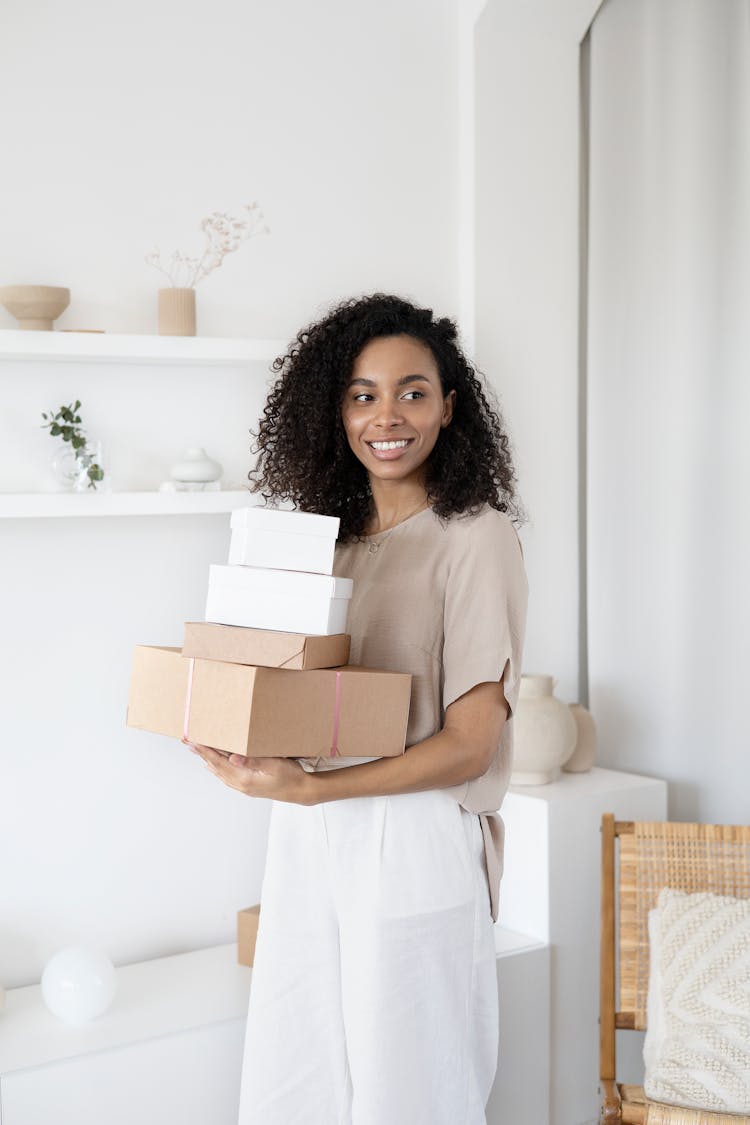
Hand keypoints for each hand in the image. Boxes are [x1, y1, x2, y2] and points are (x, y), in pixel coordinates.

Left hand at [185, 741, 314, 804]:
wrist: (301, 791)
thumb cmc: (291, 776)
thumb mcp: (274, 765)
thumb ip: (253, 761)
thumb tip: (233, 758)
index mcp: (244, 778)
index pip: (218, 762)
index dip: (205, 750)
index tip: (193, 741)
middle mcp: (240, 784)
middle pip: (215, 767)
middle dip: (201, 753)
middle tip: (188, 742)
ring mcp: (243, 787)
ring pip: (219, 772)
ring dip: (207, 760)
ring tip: (197, 750)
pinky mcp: (248, 786)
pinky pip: (226, 776)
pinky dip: (217, 768)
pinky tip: (214, 765)